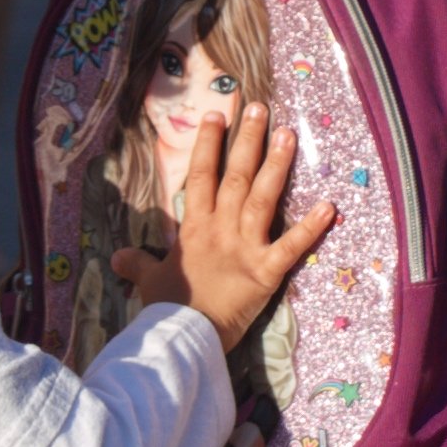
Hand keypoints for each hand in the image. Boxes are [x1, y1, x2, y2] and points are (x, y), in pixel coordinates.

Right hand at [136, 101, 334, 342]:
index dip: (207, 145)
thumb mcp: (149, 282)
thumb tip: (117, 257)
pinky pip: (292, 246)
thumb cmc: (168, 310)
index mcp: (193, 228)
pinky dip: (312, 227)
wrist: (185, 339)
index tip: (216, 116)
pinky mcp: (267, 271)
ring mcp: (245, 247)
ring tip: (288, 135)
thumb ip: (138, 264)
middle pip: (235, 176)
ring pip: (262, 197)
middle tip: (259, 108)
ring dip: (276, 165)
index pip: (200, 177)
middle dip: (247, 140)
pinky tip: (329, 206)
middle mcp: (220, 229)